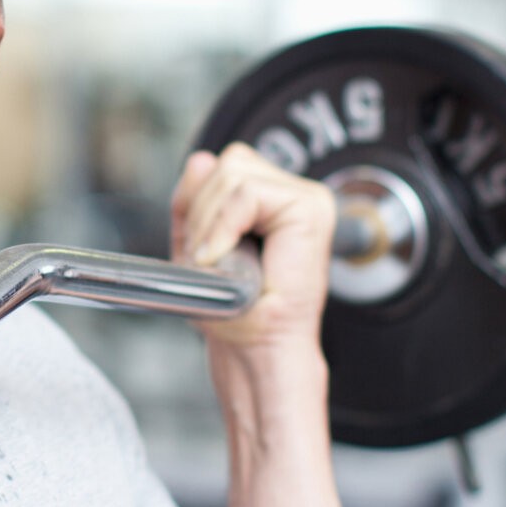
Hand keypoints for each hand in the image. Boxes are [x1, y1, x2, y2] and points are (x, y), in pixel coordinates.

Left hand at [169, 143, 335, 352]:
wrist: (257, 346)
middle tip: (207, 258)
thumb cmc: (235, 310)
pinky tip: (223, 256)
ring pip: (233, 173)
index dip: (195, 199)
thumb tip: (201, 160)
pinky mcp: (310, 208)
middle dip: (200, 210)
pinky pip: (248, 193)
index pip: (220, 165)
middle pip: (227, 163)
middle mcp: (293, 193)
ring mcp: (307, 197)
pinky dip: (224, 225)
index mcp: (270, 199)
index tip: (197, 247)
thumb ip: (196, 199)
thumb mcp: (198, 242)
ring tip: (218, 260)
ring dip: (210, 220)